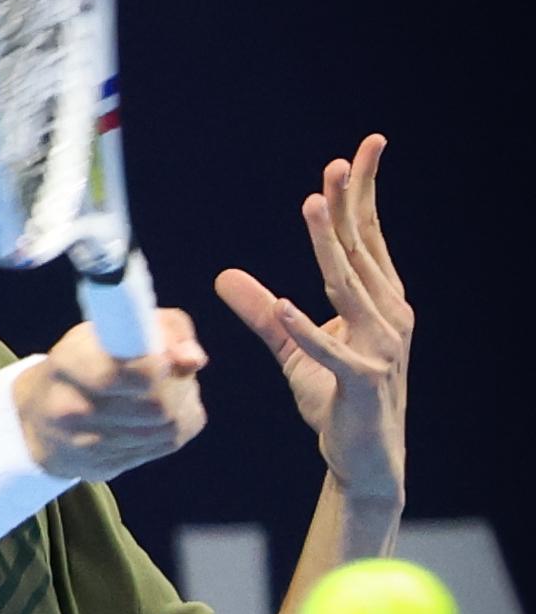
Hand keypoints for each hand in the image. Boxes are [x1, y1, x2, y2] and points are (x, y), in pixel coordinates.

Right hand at [14, 310, 208, 480]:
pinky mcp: (109, 466)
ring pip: (166, 425)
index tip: (165, 360)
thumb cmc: (88, 362)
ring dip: (180, 404)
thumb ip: (163, 328)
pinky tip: (158, 414)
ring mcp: (88, 445)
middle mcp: (70, 409)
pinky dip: (175, 423)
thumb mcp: (113, 328)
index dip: (155, 366)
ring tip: (165, 389)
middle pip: (155, 405)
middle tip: (169, 370)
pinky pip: (167, 442)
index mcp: (67, 363)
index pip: (114, 374)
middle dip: (175, 385)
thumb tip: (194, 359)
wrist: (44, 423)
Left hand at [214, 134, 411, 503]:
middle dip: (348, 205)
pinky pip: (333, 352)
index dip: (362, 196)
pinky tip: (285, 305)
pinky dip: (309, 330)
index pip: (369, 239)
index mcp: (380, 302)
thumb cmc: (336, 401)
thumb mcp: (293, 351)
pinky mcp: (363, 382)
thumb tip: (224, 276)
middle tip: (336, 165)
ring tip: (312, 206)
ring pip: (349, 288)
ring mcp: (381, 349)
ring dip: (329, 247)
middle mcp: (389, 317)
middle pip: (361, 251)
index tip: (357, 153)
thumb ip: (262, 314)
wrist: (365, 460)